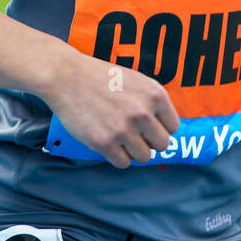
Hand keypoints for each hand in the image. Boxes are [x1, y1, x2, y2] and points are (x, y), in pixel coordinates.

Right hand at [44, 49, 181, 169]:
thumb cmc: (101, 78)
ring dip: (132, 151)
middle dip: (149, 142)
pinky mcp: (105, 143)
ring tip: (119, 138)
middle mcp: (143, 113)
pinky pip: (123, 163)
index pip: (173, 128)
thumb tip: (164, 129)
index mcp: (155, 95)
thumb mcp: (136, 81)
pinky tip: (108, 143)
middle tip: (133, 134)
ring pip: (143, 157)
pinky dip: (117, 157)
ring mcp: (124, 129)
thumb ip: (152, 103)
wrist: (67, 76)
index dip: (159, 128)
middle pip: (162, 145)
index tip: (146, 126)